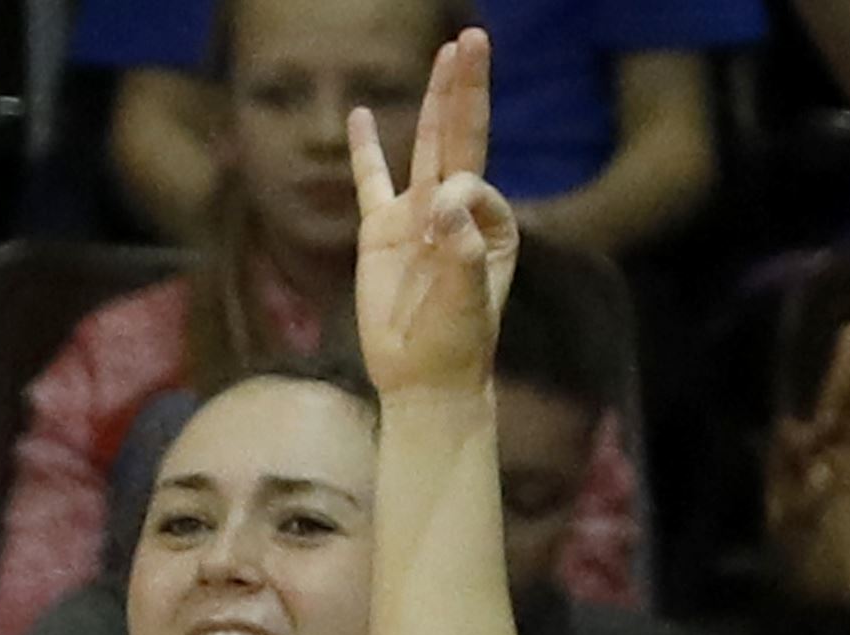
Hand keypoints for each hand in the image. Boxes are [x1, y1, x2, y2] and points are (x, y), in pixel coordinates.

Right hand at [348, 31, 518, 401]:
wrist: (423, 380)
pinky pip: (371, 181)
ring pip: (428, 145)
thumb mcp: (467, 303)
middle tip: (472, 38)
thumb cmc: (455, 348)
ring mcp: (417, 217)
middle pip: (463, 136)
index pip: (474, 181)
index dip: (459, 195)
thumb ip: (462, 254)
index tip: (441, 234)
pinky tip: (361, 115)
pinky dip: (366, 149)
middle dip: (467, 88)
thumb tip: (443, 203)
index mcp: (488, 224)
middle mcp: (456, 211)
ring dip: (437, 100)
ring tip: (447, 52)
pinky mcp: (380, 233)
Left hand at [767, 323, 849, 607]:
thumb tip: (801, 438)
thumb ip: (802, 485)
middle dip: (844, 369)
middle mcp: (824, 458)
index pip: (797, 422)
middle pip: (837, 405)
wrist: (832, 601)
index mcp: (792, 467)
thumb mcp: (793, 526)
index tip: (808, 355)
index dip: (801, 398)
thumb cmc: (802, 566)